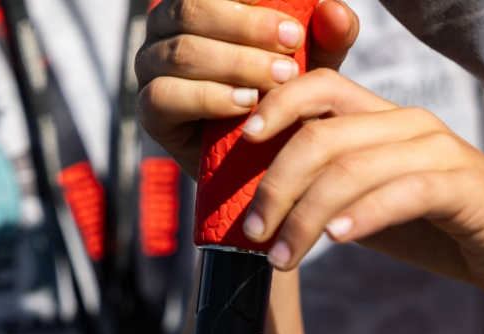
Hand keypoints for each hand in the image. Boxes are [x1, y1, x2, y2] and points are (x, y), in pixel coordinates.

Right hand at [136, 0, 359, 177]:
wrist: (259, 167)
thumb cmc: (282, 104)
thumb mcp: (311, 68)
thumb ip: (326, 39)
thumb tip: (334, 8)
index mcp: (198, 3)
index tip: (292, 22)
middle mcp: (165, 28)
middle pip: (193, 9)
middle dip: (248, 28)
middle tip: (292, 49)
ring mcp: (151, 68)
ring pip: (183, 51)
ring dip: (236, 64)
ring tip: (277, 81)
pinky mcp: (149, 111)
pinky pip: (166, 96)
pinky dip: (208, 98)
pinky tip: (245, 105)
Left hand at [239, 70, 483, 314]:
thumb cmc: (448, 232)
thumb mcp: (379, 209)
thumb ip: (336, 197)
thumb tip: (272, 207)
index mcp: (388, 122)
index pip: (322, 89)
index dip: (276, 106)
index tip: (242, 145)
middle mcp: (411, 125)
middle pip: (323, 134)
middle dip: (276, 184)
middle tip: (253, 233)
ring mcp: (440, 152)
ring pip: (352, 168)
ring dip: (306, 216)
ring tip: (283, 259)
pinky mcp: (464, 188)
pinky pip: (403, 192)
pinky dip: (365, 215)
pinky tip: (337, 240)